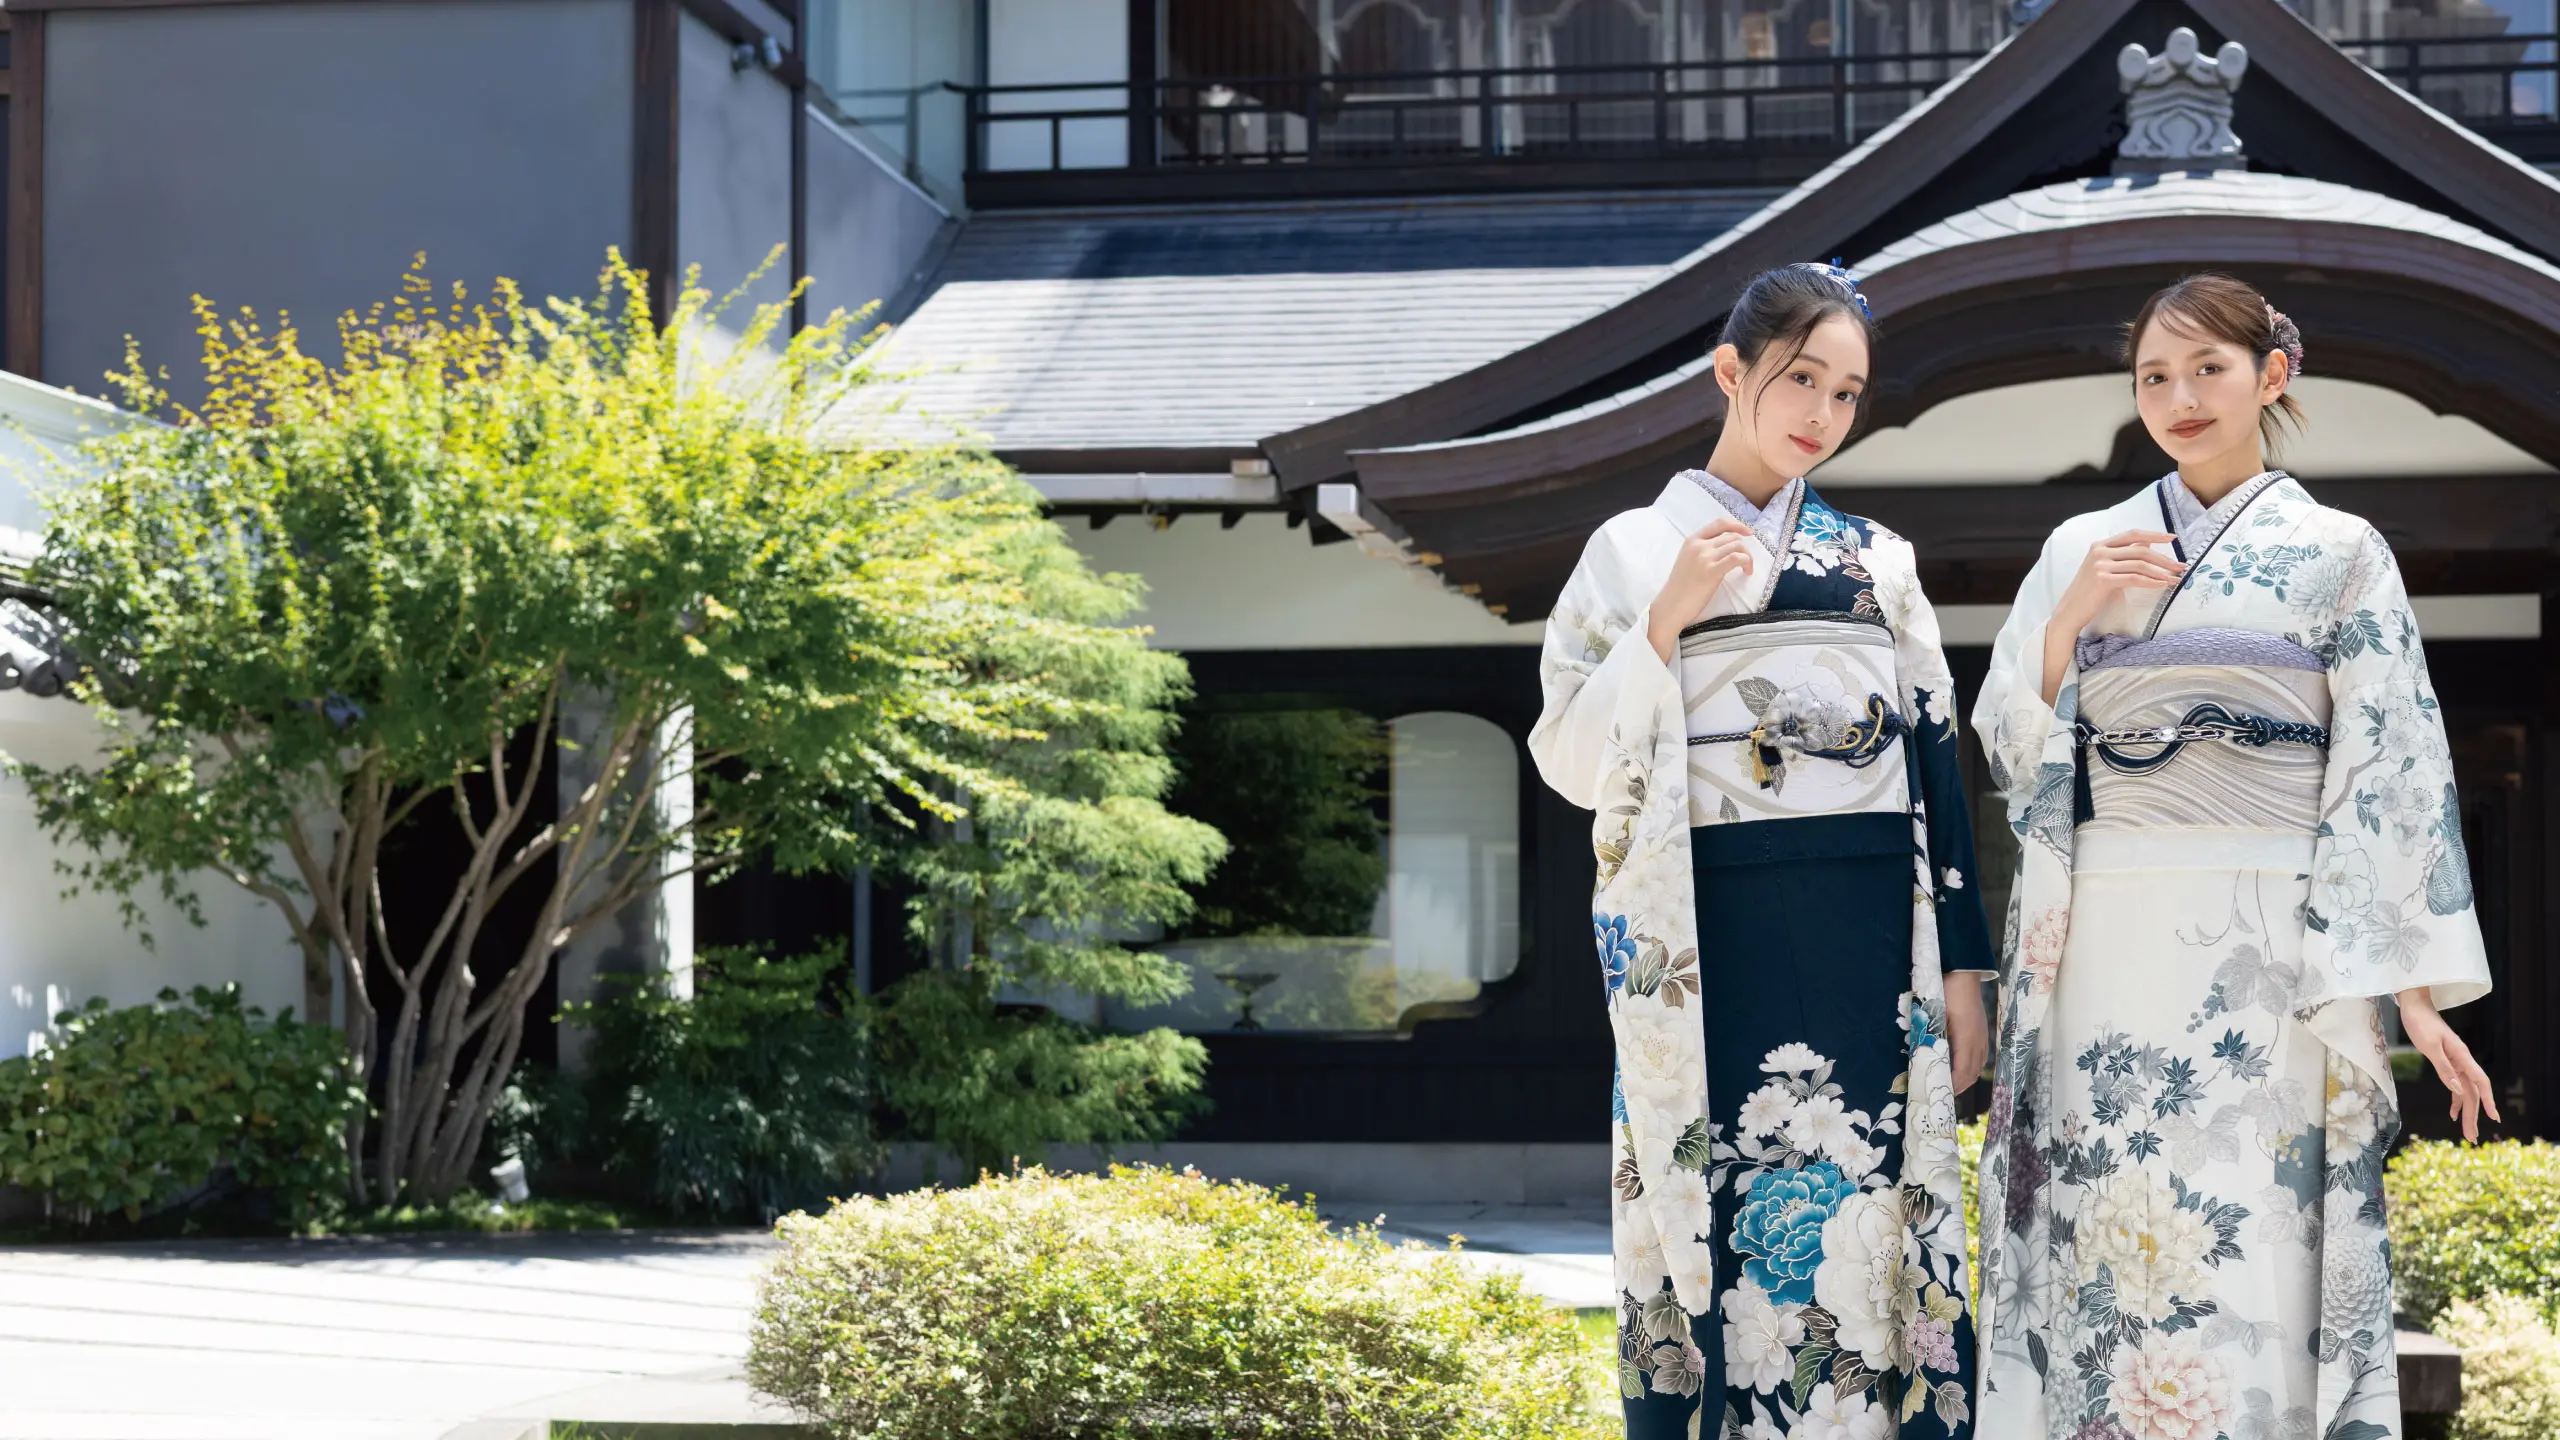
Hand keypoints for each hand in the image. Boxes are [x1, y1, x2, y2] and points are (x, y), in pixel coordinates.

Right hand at [1648, 518, 1756, 661]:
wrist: (1671, 605)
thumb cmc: (1680, 587)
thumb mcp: (1688, 560)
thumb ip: (1702, 550)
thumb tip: (1725, 548)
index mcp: (1692, 540)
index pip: (1719, 524)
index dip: (1737, 525)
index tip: (1748, 533)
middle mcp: (1699, 545)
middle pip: (1732, 537)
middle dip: (1744, 548)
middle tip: (1746, 562)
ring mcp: (1705, 557)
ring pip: (1737, 546)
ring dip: (1748, 557)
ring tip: (1746, 569)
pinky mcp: (1712, 571)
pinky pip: (1737, 558)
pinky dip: (1746, 562)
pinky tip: (1746, 571)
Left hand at [1944, 976, 1988, 1096]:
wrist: (1963, 975)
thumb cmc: (1946, 992)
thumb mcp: (1935, 1015)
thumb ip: (1932, 1036)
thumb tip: (1923, 1055)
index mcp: (1966, 1040)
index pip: (1962, 1072)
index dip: (1952, 1085)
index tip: (1940, 1094)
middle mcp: (1978, 1042)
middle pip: (1971, 1073)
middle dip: (1958, 1086)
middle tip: (1942, 1094)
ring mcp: (1982, 1037)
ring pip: (1977, 1067)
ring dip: (1965, 1079)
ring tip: (1950, 1085)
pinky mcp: (1982, 1032)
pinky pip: (1979, 1057)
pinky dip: (1970, 1068)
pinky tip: (1960, 1068)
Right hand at [2040, 530, 2184, 702]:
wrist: (2070, 611)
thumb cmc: (2089, 591)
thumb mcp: (2105, 568)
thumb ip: (2123, 555)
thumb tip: (2147, 544)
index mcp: (2100, 545)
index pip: (2132, 534)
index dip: (2154, 534)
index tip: (2173, 538)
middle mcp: (2099, 551)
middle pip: (2140, 549)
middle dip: (2164, 557)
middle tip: (2181, 565)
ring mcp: (2100, 564)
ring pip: (2140, 564)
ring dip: (2162, 571)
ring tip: (2176, 578)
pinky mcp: (2103, 580)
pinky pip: (2134, 578)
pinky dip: (2151, 581)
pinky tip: (2163, 584)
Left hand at [2400, 987, 2500, 1141]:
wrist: (2414, 1006)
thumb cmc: (2421, 1023)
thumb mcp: (2429, 1046)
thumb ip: (2443, 1068)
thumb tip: (2457, 1090)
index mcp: (2462, 1057)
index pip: (2480, 1082)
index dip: (2488, 1100)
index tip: (2495, 1118)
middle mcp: (2462, 1061)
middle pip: (2472, 1092)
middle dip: (2473, 1115)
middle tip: (2471, 1138)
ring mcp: (2455, 1062)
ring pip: (2465, 1091)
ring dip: (2465, 1111)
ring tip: (2466, 1132)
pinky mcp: (2446, 1062)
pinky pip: (2455, 1085)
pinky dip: (2455, 1100)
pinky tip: (2452, 1113)